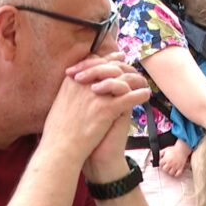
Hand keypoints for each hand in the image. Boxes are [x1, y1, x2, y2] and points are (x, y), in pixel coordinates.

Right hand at [42, 57, 148, 171]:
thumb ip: (71, 91)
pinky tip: (146, 95)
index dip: (107, 60)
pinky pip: (129, 97)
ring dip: (135, 79)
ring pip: (121, 80)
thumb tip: (77, 85)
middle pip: (109, 67)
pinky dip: (139, 95)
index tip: (117, 59)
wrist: (60, 147)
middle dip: (123, 66)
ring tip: (142, 83)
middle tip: (132, 67)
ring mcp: (95, 95)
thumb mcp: (59, 102)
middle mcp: (84, 83)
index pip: (93, 61)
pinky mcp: (106, 108)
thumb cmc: (58, 130)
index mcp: (72, 80)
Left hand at [159, 140, 190, 177]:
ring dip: (170, 171)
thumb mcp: (165, 149)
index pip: (160, 164)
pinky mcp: (180, 168)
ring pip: (170, 173)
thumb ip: (160, 153)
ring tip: (170, 169)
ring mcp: (175, 166)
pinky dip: (176, 174)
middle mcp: (170, 163)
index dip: (161, 163)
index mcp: (166, 159)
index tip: (162, 163)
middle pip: (164, 170)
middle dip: (164, 168)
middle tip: (166, 166)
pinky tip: (175, 172)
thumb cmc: (174, 149)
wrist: (182, 149)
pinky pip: (177, 174)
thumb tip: (157, 157)